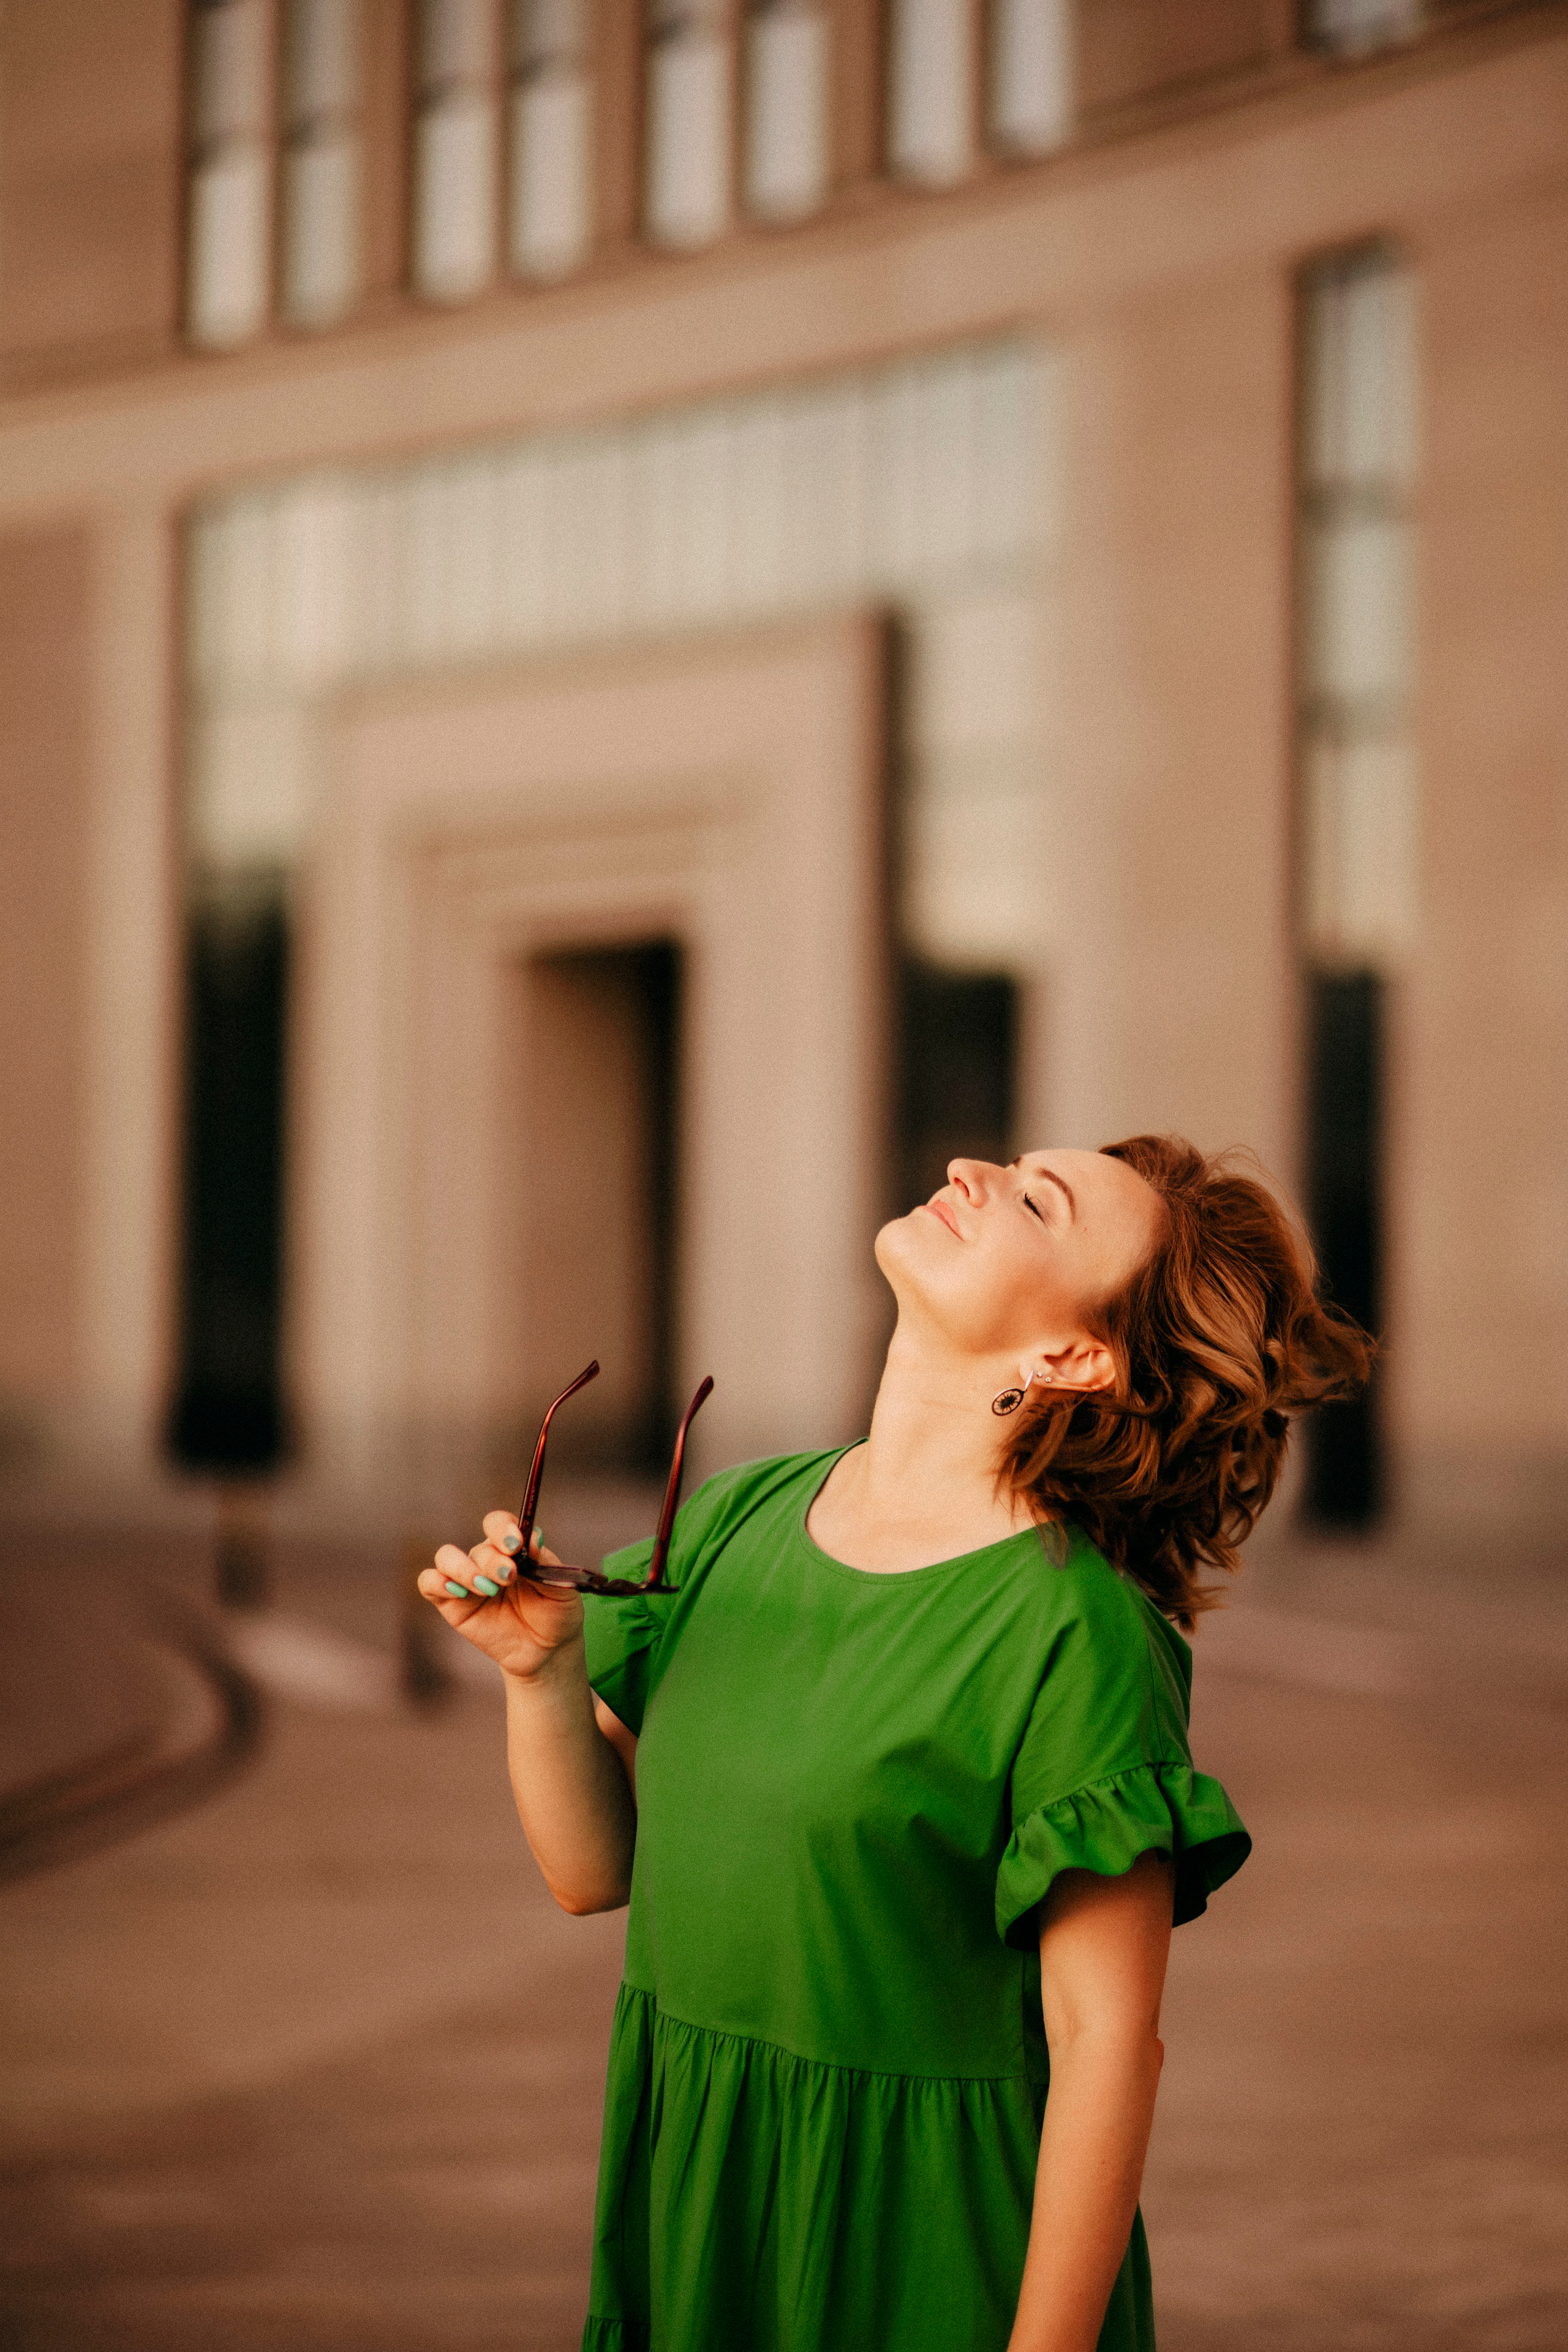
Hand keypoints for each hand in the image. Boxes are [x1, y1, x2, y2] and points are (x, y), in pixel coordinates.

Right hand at [417, 1511, 583, 1681]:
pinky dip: (437, 1582)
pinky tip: (458, 1592)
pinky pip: (429, 1582)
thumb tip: (533, 1537)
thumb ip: (546, 1563)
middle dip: (493, 1561)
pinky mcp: (451, 1603)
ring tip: (487, 1589)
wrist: (546, 1652)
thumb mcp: (561, 1589)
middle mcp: (487, 1560)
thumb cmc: (556, 1615)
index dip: (502, 1528)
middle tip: (509, 1578)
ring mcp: (467, 1580)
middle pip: (479, 1547)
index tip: (515, 1544)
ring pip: (446, 1557)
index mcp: (513, 1550)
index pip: (498, 1524)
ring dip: (464, 1568)